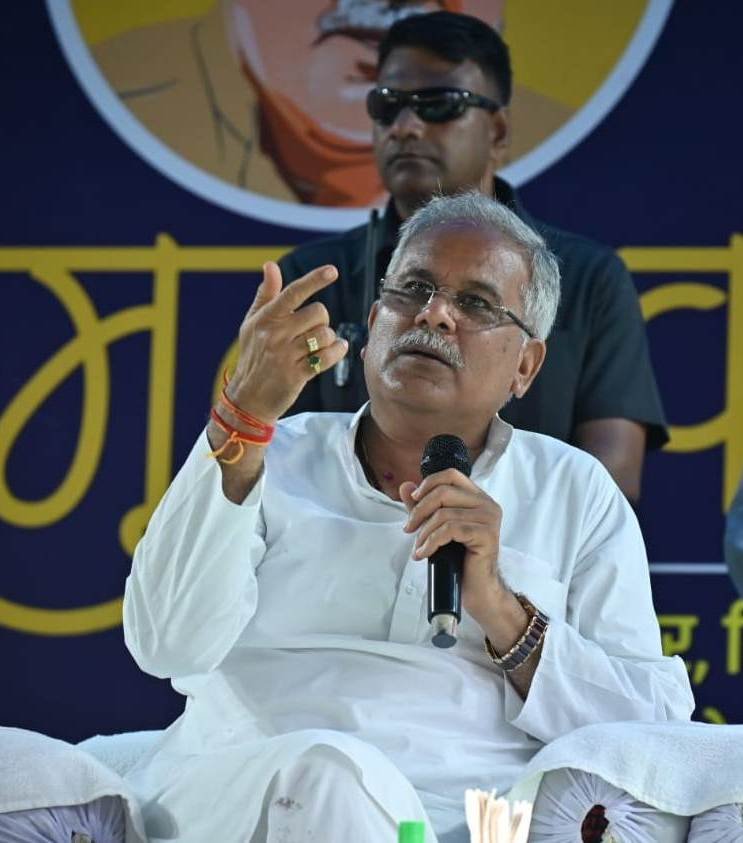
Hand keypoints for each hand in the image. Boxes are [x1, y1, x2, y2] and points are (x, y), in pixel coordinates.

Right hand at [226, 261, 347, 421]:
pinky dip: (336, 352)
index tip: (332, 271)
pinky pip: (327, 357)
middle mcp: (275, 334)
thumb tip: (270, 265)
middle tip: (314, 330)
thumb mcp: (252, 325)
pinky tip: (335, 351)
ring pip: (325, 334)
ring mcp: (286, 355)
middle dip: (322, 320)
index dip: (314, 280)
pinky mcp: (296, 375)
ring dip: (329, 339)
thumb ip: (265, 295)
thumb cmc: (253, 357)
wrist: (248, 398)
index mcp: (266, 319)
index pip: (293, 293)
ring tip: (320, 344)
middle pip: (318, 312)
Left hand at [399, 470, 507, 618]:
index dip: (429, 483)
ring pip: (444, 514)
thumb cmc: (459, 559)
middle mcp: (487, 504)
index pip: (451, 475)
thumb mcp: (436, 527)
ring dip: (424, 532)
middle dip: (420, 510)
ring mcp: (489, 519)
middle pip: (444, 492)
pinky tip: (424, 554)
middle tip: (409, 529)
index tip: (413, 499)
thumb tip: (405, 486)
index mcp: (478, 497)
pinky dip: (431, 542)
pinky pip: (450, 530)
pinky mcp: (487, 535)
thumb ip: (422, 505)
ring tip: (418, 547)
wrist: (477, 588)